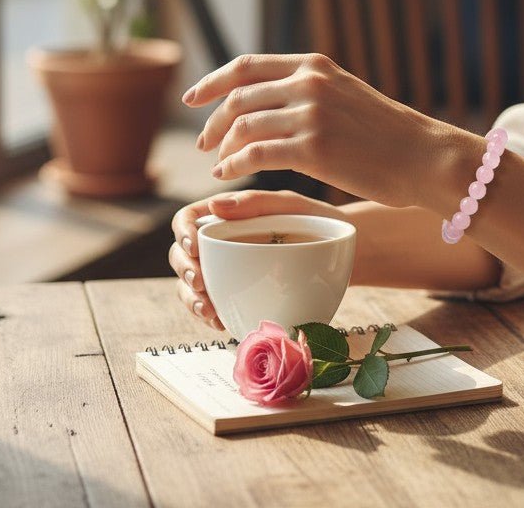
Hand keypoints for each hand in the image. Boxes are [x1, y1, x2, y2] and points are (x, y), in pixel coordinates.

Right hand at [169, 189, 352, 330]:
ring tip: (208, 309)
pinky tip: (219, 322)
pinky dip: (208, 315)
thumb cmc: (315, 220)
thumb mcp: (290, 205)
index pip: (188, 217)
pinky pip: (209, 306)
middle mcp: (218, 243)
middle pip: (181, 254)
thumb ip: (255, 202)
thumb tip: (215, 205)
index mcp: (226, 214)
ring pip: (189, 284)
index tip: (194, 247)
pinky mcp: (233, 295)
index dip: (182, 231)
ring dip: (191, 298)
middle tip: (200, 283)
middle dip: (184, 271)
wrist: (342, 253)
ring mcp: (223, 271)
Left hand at [182, 53, 472, 208]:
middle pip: (238, 97)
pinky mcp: (313, 149)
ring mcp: (310, 115)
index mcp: (314, 65)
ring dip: (222, 147)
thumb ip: (310, 89)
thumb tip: (268, 100)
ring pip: (243, 126)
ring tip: (218, 163)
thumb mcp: (346, 93)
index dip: (212, 81)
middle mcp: (309, 83)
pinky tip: (228, 175)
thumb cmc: (387, 132)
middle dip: (212, 122)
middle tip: (204, 144)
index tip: (192, 99)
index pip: (246, 65)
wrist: (422, 155)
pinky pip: (254, 155)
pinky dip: (233, 164)